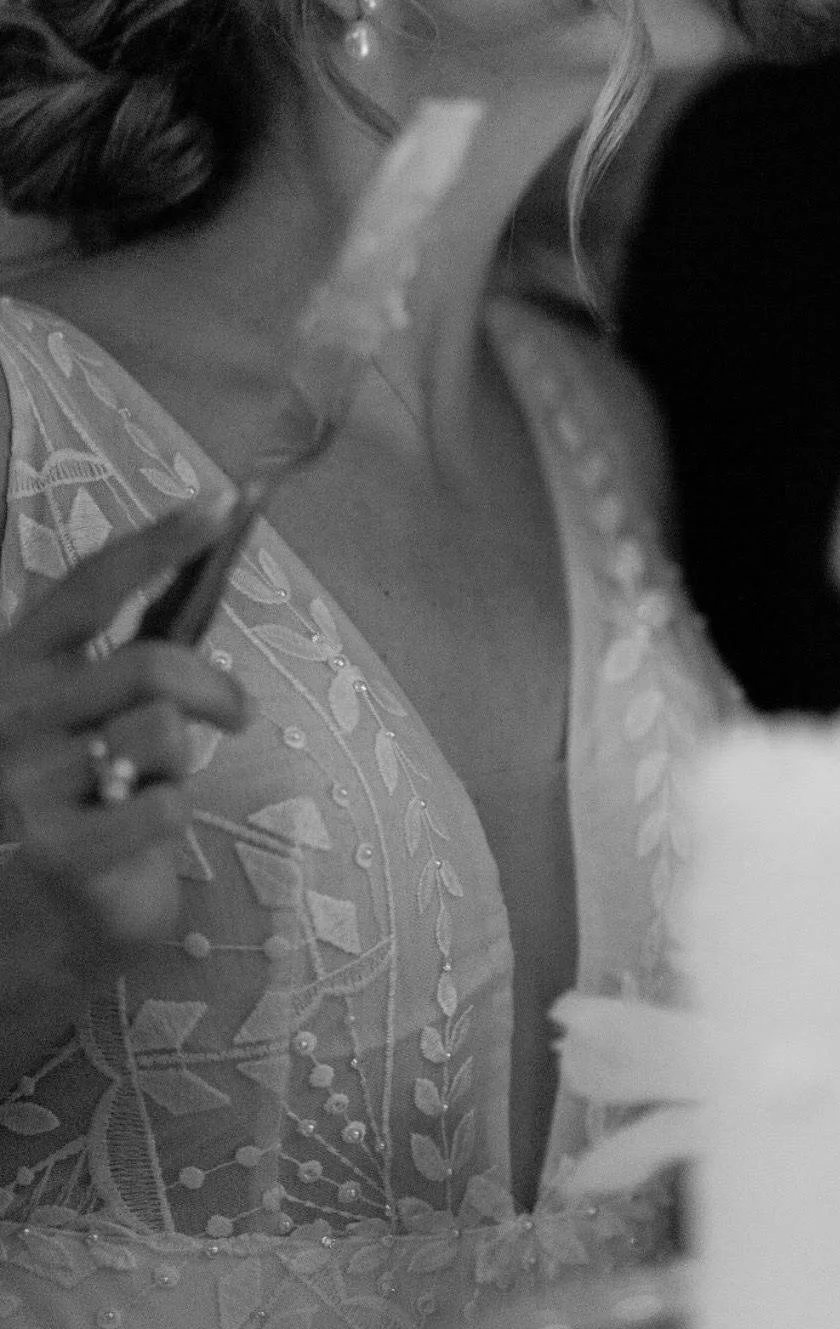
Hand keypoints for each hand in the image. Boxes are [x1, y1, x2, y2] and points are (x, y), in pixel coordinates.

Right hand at [0, 499, 251, 1011]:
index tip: (221, 503)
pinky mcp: (55, 846)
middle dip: (216, 686)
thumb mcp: (94, 709)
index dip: (157, 541)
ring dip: (184, 760)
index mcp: (19, 660)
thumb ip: (130, 653)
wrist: (44, 912)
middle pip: (152, 665)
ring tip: (158, 783)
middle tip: (240, 713)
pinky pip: (164, 805)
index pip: (89, 584)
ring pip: (163, 734)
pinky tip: (146, 827)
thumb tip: (203, 562)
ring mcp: (24, 780)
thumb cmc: (84, 790)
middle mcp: (9, 711)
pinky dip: (175, 812)